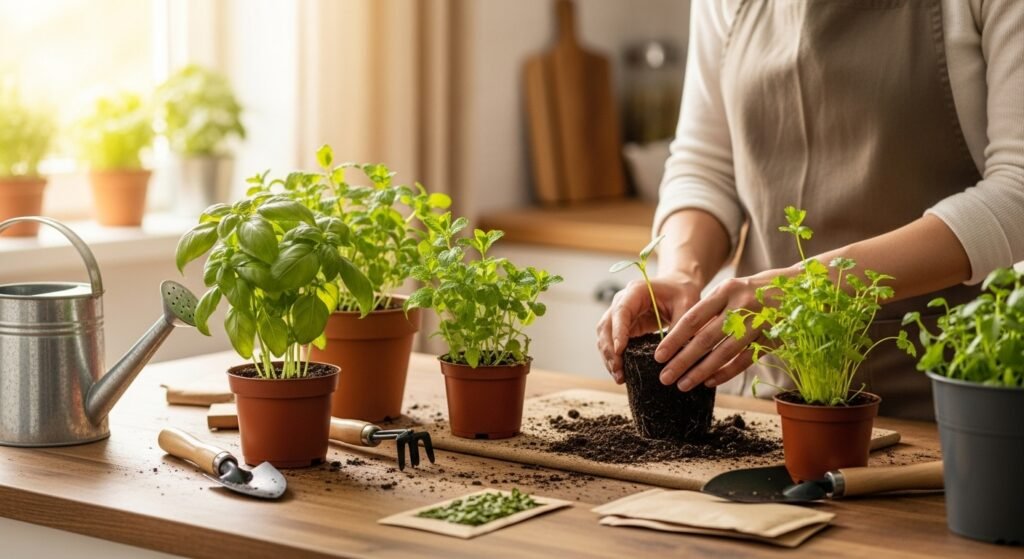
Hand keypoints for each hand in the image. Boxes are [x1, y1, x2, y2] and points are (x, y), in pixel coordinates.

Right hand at [596, 274, 702, 383]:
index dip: (618, 331)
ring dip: (609, 357)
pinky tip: (621, 373)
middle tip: (618, 371)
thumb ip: (679, 328)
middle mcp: (622, 301)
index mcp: (636, 291)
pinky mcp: (623, 327)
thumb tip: (669, 356)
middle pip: (606, 326)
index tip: (619, 350)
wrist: (678, 286)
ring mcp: (619, 315)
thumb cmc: (682, 293)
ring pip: (604, 336)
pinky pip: (612, 342)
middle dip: (610, 350)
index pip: (621, 311)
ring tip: (619, 377)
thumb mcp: (686, 306)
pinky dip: (615, 357)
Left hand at [656, 270, 783, 391]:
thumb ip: (710, 310)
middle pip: (706, 339)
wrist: (800, 286)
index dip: (674, 339)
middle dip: (683, 360)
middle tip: (665, 377)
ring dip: (701, 371)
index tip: (659, 356)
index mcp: (726, 290)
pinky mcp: (772, 338)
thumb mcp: (732, 289)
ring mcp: (759, 323)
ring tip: (683, 384)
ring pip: (724, 353)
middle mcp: (742, 305)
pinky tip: (709, 382)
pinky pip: (744, 360)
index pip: (693, 318)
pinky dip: (726, 372)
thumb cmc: (755, 290)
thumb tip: (681, 339)